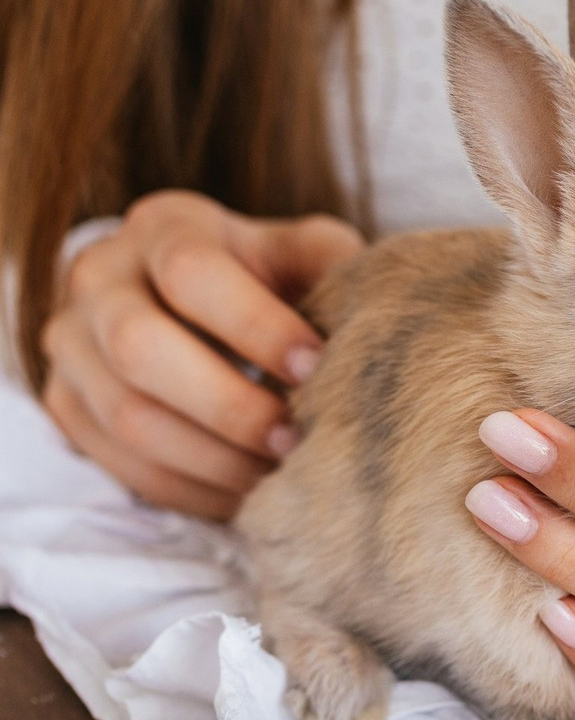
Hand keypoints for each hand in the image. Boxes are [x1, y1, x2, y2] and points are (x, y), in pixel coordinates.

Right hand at [41, 190, 363, 519]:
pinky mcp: (66, 404)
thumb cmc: (268, 275)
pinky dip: (188, 489)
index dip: (255, 325)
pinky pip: (119, 463)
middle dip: (228, 406)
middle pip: (140, 349)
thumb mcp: (302, 250)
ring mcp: (70, 343)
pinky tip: (243, 493)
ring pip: (127, 417)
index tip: (314, 366)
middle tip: (296, 439)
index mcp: (164, 225)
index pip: (192, 271)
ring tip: (278, 473)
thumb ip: (330, 265)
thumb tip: (363, 314)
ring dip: (211, 459)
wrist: (197, 299)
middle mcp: (99, 276)